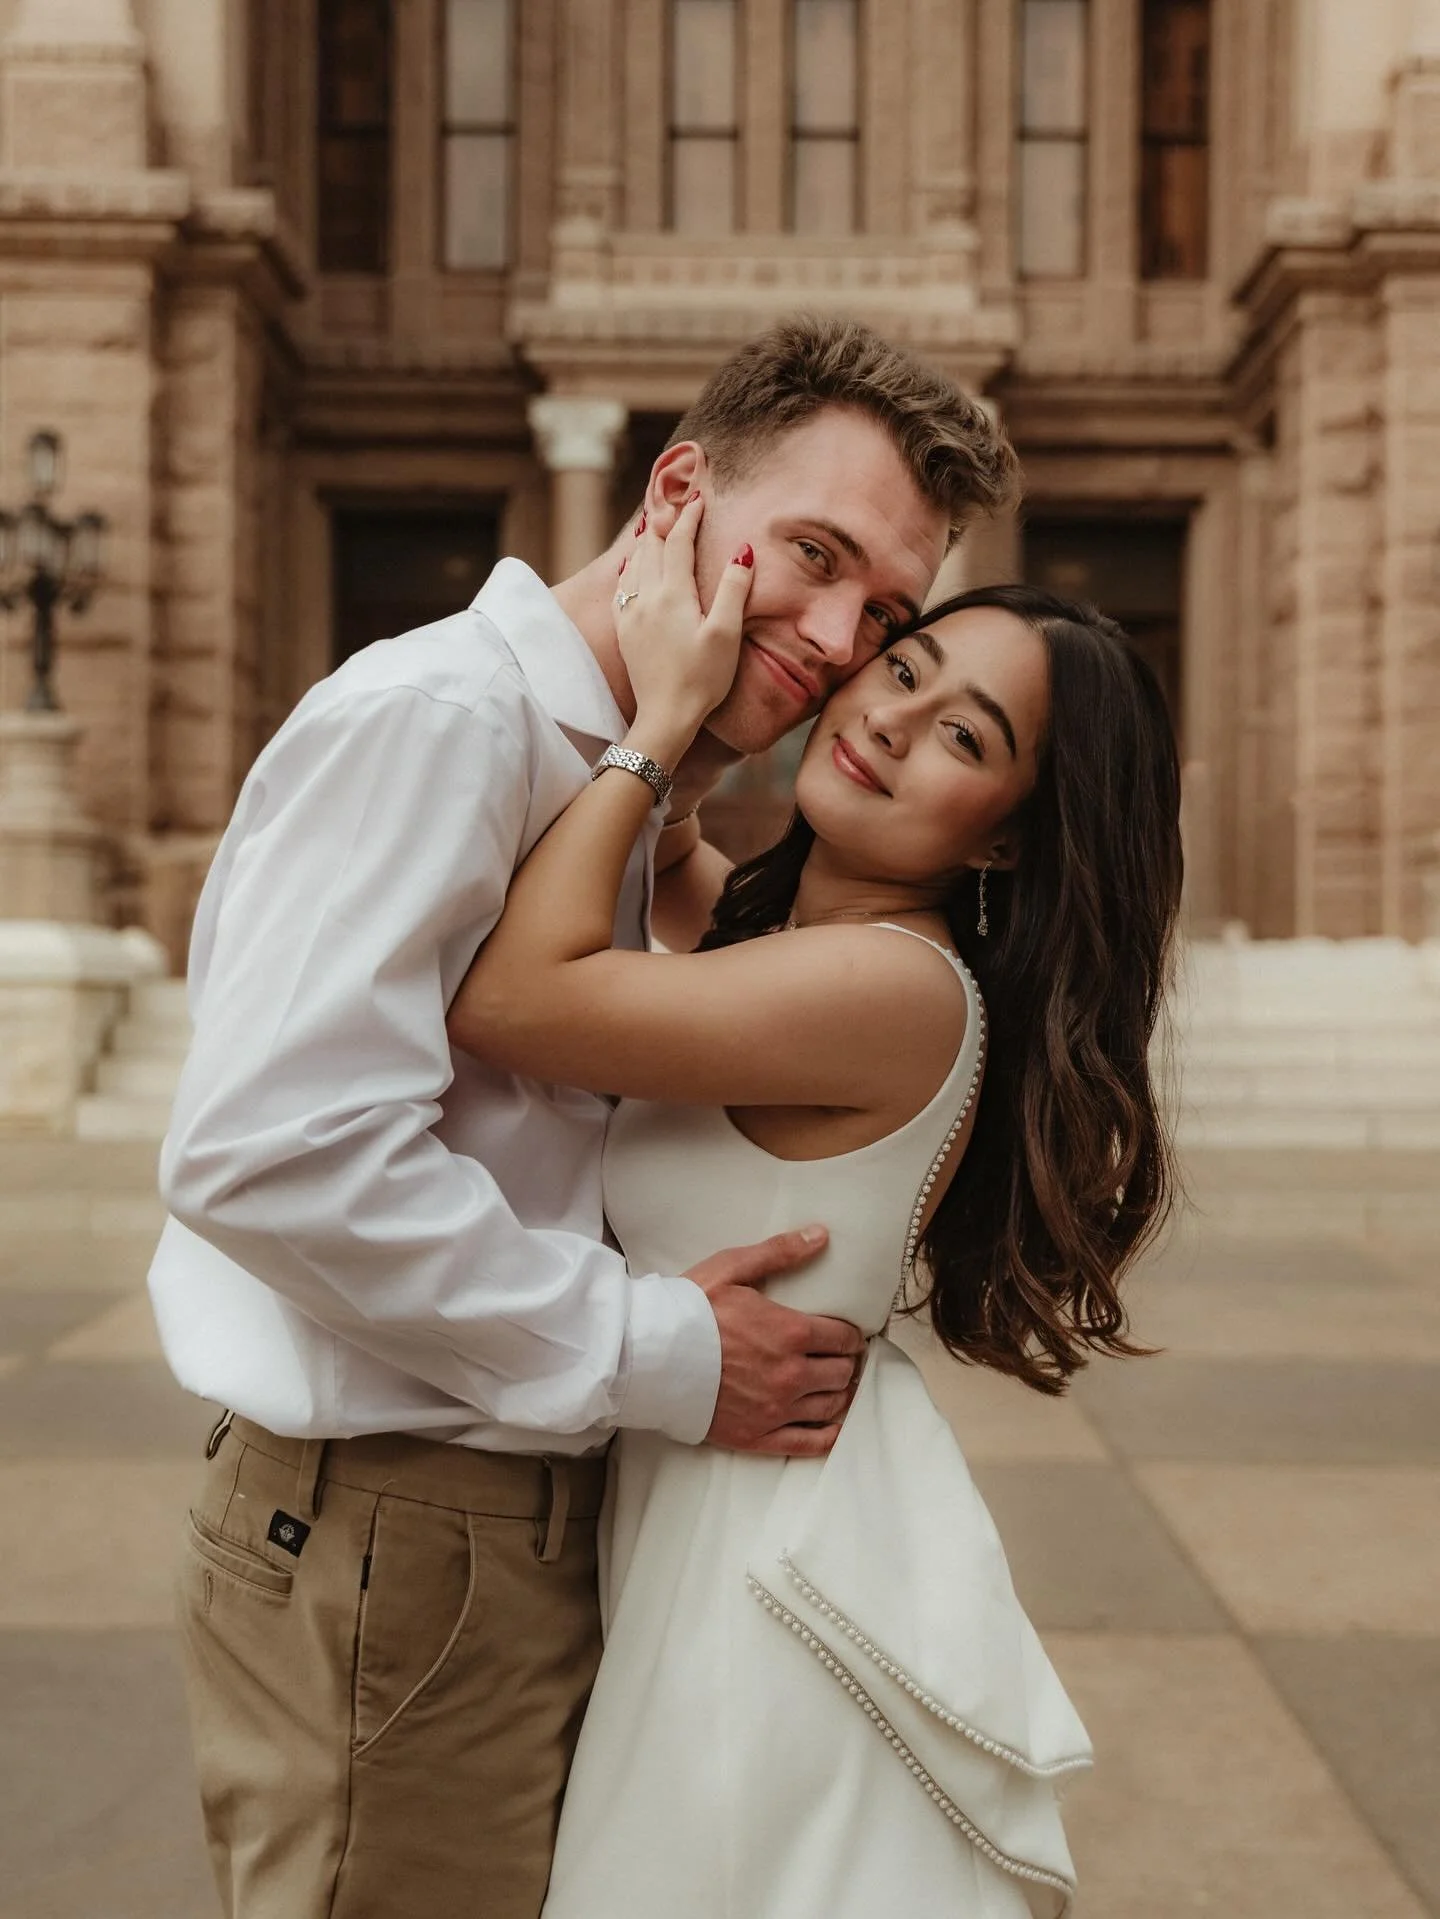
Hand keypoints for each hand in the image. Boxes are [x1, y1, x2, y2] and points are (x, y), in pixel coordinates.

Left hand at [615, 495, 753, 758]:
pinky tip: (633, 567)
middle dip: (664, 523)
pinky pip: (622, 587)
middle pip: (651, 547)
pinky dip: (630, 567)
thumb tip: (742, 551)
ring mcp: (630, 615)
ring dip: (645, 541)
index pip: (677, 542)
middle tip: (674, 505)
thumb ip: (734, 590)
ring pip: (634, 564)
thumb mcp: (726, 634)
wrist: (664, 717)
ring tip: (654, 526)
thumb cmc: (702, 679)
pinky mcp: (623, 632)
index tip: (698, 500)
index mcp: (672, 594)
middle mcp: (645, 598)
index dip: (688, 518)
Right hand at [683, 1226, 866, 1458]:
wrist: (647, 1356)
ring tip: (832, 1385)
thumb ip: (780, 1252)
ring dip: (838, 1394)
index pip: (843, 1338)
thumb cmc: (687, 1309)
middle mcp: (791, 1374)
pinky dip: (827, 1435)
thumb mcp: (732, 1268)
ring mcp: (776, 1410)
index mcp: (791, 1332)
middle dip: (844, 1363)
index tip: (846, 1335)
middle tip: (837, 1358)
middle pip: (841, 1373)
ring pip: (831, 1406)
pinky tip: (831, 1426)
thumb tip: (821, 1235)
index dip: (849, 1335)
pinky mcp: (757, 1436)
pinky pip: (808, 1443)